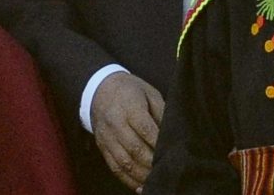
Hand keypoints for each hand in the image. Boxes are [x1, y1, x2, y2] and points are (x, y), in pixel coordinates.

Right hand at [90, 71, 164, 191]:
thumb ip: (162, 113)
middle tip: (168, 170)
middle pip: (135, 148)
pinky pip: (114, 167)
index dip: (158, 144)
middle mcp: (115, 122)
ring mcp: (107, 136)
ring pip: (124, 161)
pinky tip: (141, 186)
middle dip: (152, 162)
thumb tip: (172, 136)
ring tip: (157, 181)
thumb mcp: (150, 93)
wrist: (100, 89)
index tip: (171, 153)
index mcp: (129, 106)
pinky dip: (128, 180)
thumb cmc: (131, 91)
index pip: (145, 128)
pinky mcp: (102, 147)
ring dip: (142, 175)